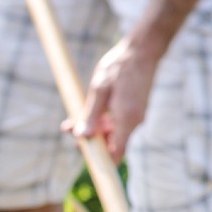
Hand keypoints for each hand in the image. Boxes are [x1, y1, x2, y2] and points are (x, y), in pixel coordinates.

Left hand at [68, 33, 163, 160]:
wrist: (142, 50)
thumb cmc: (119, 67)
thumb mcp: (99, 89)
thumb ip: (91, 114)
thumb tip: (82, 136)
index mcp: (126, 118)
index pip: (116, 153)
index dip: (102, 161)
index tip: (85, 157)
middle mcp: (135, 121)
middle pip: (113, 143)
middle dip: (91, 139)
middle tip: (68, 129)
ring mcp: (137, 115)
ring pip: (115, 132)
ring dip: (96, 128)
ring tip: (73, 119)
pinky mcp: (136, 109)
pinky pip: (119, 122)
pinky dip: (105, 120)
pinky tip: (92, 111)